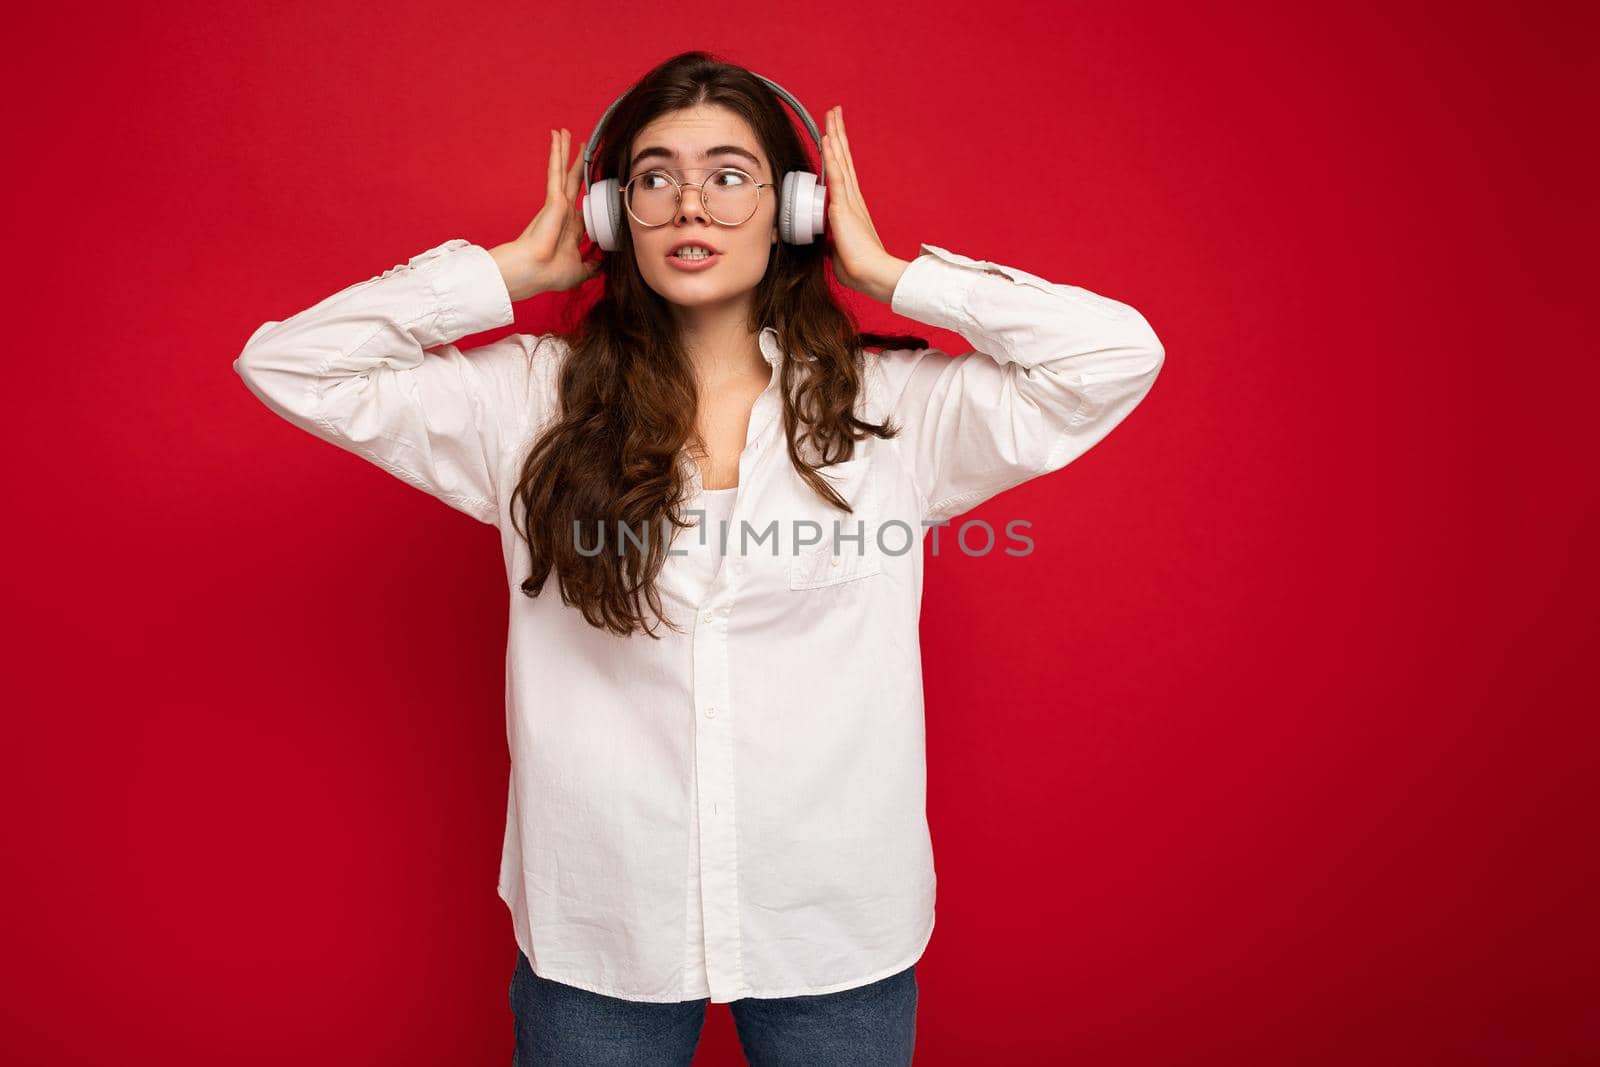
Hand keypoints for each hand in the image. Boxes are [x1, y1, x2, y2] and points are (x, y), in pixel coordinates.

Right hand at [490, 129, 602, 301]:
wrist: (535, 271)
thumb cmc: (550, 273)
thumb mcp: (579, 270)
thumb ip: (591, 266)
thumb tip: (602, 264)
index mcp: (569, 228)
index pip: (581, 206)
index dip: (587, 195)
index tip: (593, 186)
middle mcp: (563, 213)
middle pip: (571, 182)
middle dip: (575, 164)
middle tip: (580, 146)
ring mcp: (557, 204)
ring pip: (562, 171)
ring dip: (564, 151)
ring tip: (564, 132)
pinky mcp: (553, 199)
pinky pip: (556, 171)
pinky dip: (557, 153)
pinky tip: (556, 136)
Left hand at [821, 106, 909, 303]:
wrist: (872, 275)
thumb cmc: (859, 268)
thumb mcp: (839, 251)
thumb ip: (832, 241)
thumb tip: (826, 241)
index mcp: (852, 208)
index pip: (843, 173)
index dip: (838, 152)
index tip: (834, 135)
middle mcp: (853, 199)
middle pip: (844, 159)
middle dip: (839, 134)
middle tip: (835, 112)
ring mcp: (849, 200)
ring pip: (841, 160)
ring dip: (835, 135)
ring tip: (832, 114)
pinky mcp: (843, 207)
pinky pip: (836, 175)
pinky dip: (831, 156)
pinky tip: (828, 139)